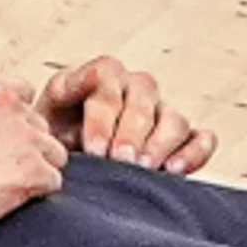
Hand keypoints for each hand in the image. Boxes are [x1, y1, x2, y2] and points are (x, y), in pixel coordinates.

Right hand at [0, 74, 67, 246]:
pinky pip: (53, 181)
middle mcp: (6, 105)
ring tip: (3, 187)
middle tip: (0, 170)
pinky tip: (8, 200)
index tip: (3, 139)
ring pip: (52, 153)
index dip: (15, 121)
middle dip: (26, 148)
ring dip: (35, 170)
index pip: (22, 93)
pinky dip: (36, 194)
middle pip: (39, 126)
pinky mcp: (33, 170)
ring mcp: (23, 136)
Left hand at [37, 54, 213, 173]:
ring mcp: (162, 112)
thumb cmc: (55, 140)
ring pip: (174, 117)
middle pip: (143, 98)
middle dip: (131, 132)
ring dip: (160, 143)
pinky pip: (201, 138)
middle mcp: (135, 88)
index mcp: (102, 75)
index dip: (102, 116)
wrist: (67, 166)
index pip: (107, 81)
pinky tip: (175, 171)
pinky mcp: (184, 139)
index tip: (94, 150)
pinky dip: (194, 152)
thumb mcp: (44, 116)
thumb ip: (60, 93)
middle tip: (120, 160)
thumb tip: (68, 81)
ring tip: (144, 169)